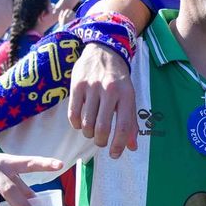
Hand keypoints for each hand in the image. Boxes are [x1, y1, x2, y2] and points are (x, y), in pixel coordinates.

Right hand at [67, 43, 137, 157]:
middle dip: (100, 141)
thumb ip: (131, 122)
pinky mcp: (76, 85)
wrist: (104, 50)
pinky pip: (73, 113)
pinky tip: (81, 123)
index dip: (118, 145)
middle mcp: (109, 91)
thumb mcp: (129, 97)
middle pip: (102, 127)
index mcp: (126, 95)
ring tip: (91, 132)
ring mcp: (92, 87)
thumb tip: (132, 147)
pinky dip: (77, 124)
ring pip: (87, 123)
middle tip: (100, 142)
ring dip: (88, 134)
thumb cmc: (118, 79)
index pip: (124, 126)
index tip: (115, 154)